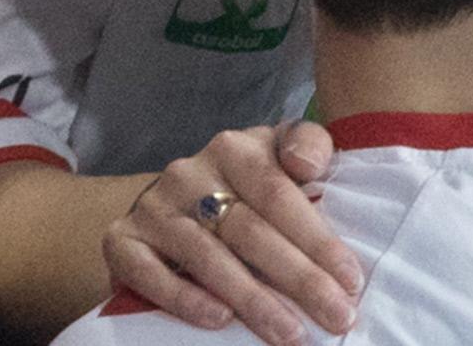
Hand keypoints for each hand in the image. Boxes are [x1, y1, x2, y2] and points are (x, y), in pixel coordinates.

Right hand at [104, 123, 359, 345]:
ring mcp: (152, 207)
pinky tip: (219, 320)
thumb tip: (306, 165)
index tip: (352, 282)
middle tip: (335, 317)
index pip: (280, 195)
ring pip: (207, 256)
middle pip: (249, 230)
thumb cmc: (249, 185)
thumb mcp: (281, 153)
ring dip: (252, 299)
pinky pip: (148, 272)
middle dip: (299, 279)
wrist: (176, 201)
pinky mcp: (120, 240)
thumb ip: (307, 146)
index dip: (318, 241)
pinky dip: (184, 298)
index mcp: (235, 147)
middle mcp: (188, 172)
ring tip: (289, 333)